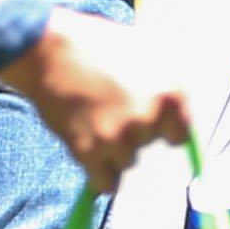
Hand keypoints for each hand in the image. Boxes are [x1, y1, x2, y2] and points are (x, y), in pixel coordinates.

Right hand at [0, 11, 192, 187]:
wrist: (49, 51)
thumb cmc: (98, 45)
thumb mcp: (148, 52)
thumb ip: (167, 86)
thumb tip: (179, 118)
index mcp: (171, 94)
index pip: (180, 135)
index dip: (164, 129)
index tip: (149, 123)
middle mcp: (149, 119)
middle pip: (149, 145)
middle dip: (133, 132)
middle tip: (110, 109)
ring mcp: (120, 138)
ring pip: (126, 162)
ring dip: (112, 150)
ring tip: (92, 120)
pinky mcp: (90, 152)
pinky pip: (106, 183)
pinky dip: (100, 175)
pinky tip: (90, 154)